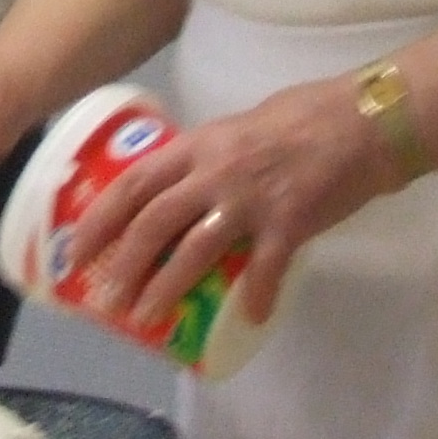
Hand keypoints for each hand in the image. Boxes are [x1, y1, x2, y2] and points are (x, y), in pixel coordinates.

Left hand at [66, 71, 405, 328]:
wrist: (361, 121)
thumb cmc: (300, 119)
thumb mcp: (235, 129)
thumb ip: (205, 159)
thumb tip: (179, 189)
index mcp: (198, 147)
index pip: (133, 184)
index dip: (100, 219)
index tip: (76, 251)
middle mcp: (215, 173)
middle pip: (154, 223)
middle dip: (124, 264)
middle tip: (106, 300)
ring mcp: (252, 200)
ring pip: (195, 251)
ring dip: (166, 288)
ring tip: (146, 319)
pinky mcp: (290, 223)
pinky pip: (267, 269)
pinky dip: (257, 296)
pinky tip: (252, 317)